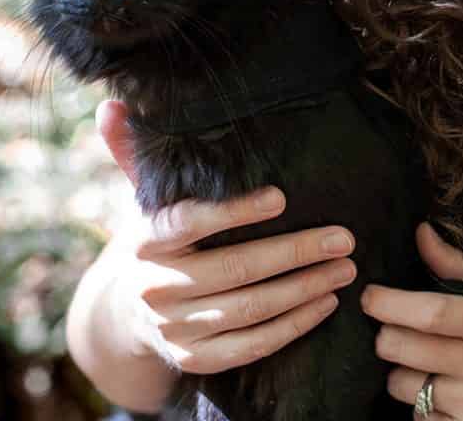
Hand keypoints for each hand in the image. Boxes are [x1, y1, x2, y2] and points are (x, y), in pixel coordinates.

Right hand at [96, 100, 358, 374]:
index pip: (189, 223)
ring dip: (304, 289)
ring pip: (249, 309)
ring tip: (346, 268)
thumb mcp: (143, 196)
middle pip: (235, 269)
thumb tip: (115, 104)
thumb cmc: (154, 238)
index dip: (234, 211)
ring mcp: (175, 328)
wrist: (123, 314)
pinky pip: (250, 346)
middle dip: (296, 252)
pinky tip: (325, 304)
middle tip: (344, 237)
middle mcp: (157, 286)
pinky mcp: (194, 358)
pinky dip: (292, 326)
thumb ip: (134, 152)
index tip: (282, 197)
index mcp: (146, 239)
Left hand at [361, 221, 462, 419]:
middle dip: (386, 336)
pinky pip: (421, 419)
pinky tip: (442, 390)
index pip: (431, 313)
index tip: (369, 295)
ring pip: (404, 387)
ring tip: (423, 361)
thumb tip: (422, 232)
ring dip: (402, 372)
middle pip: (405, 350)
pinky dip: (421, 405)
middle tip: (391, 328)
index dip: (391, 304)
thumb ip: (460, 265)